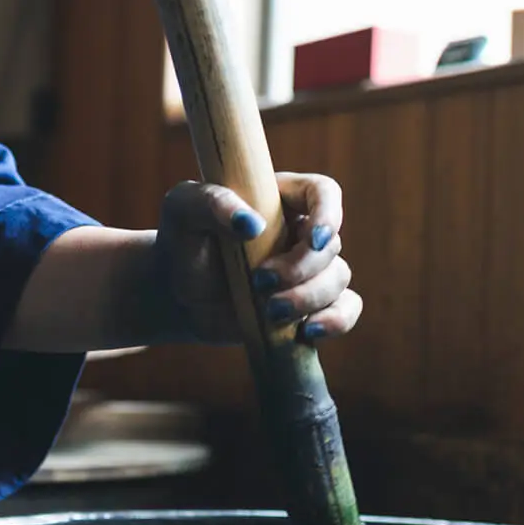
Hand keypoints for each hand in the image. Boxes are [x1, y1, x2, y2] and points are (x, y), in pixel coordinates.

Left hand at [147, 173, 360, 345]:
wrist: (177, 295)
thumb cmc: (182, 242)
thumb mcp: (183, 210)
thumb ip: (212, 203)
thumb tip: (252, 223)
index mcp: (280, 198)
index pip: (324, 193)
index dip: (329, 214)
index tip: (311, 240)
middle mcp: (302, 232)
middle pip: (330, 245)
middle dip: (301, 269)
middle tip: (259, 282)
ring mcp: (309, 270)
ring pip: (339, 278)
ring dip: (309, 298)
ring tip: (269, 311)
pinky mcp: (310, 305)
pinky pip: (346, 309)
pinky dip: (337, 321)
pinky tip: (308, 331)